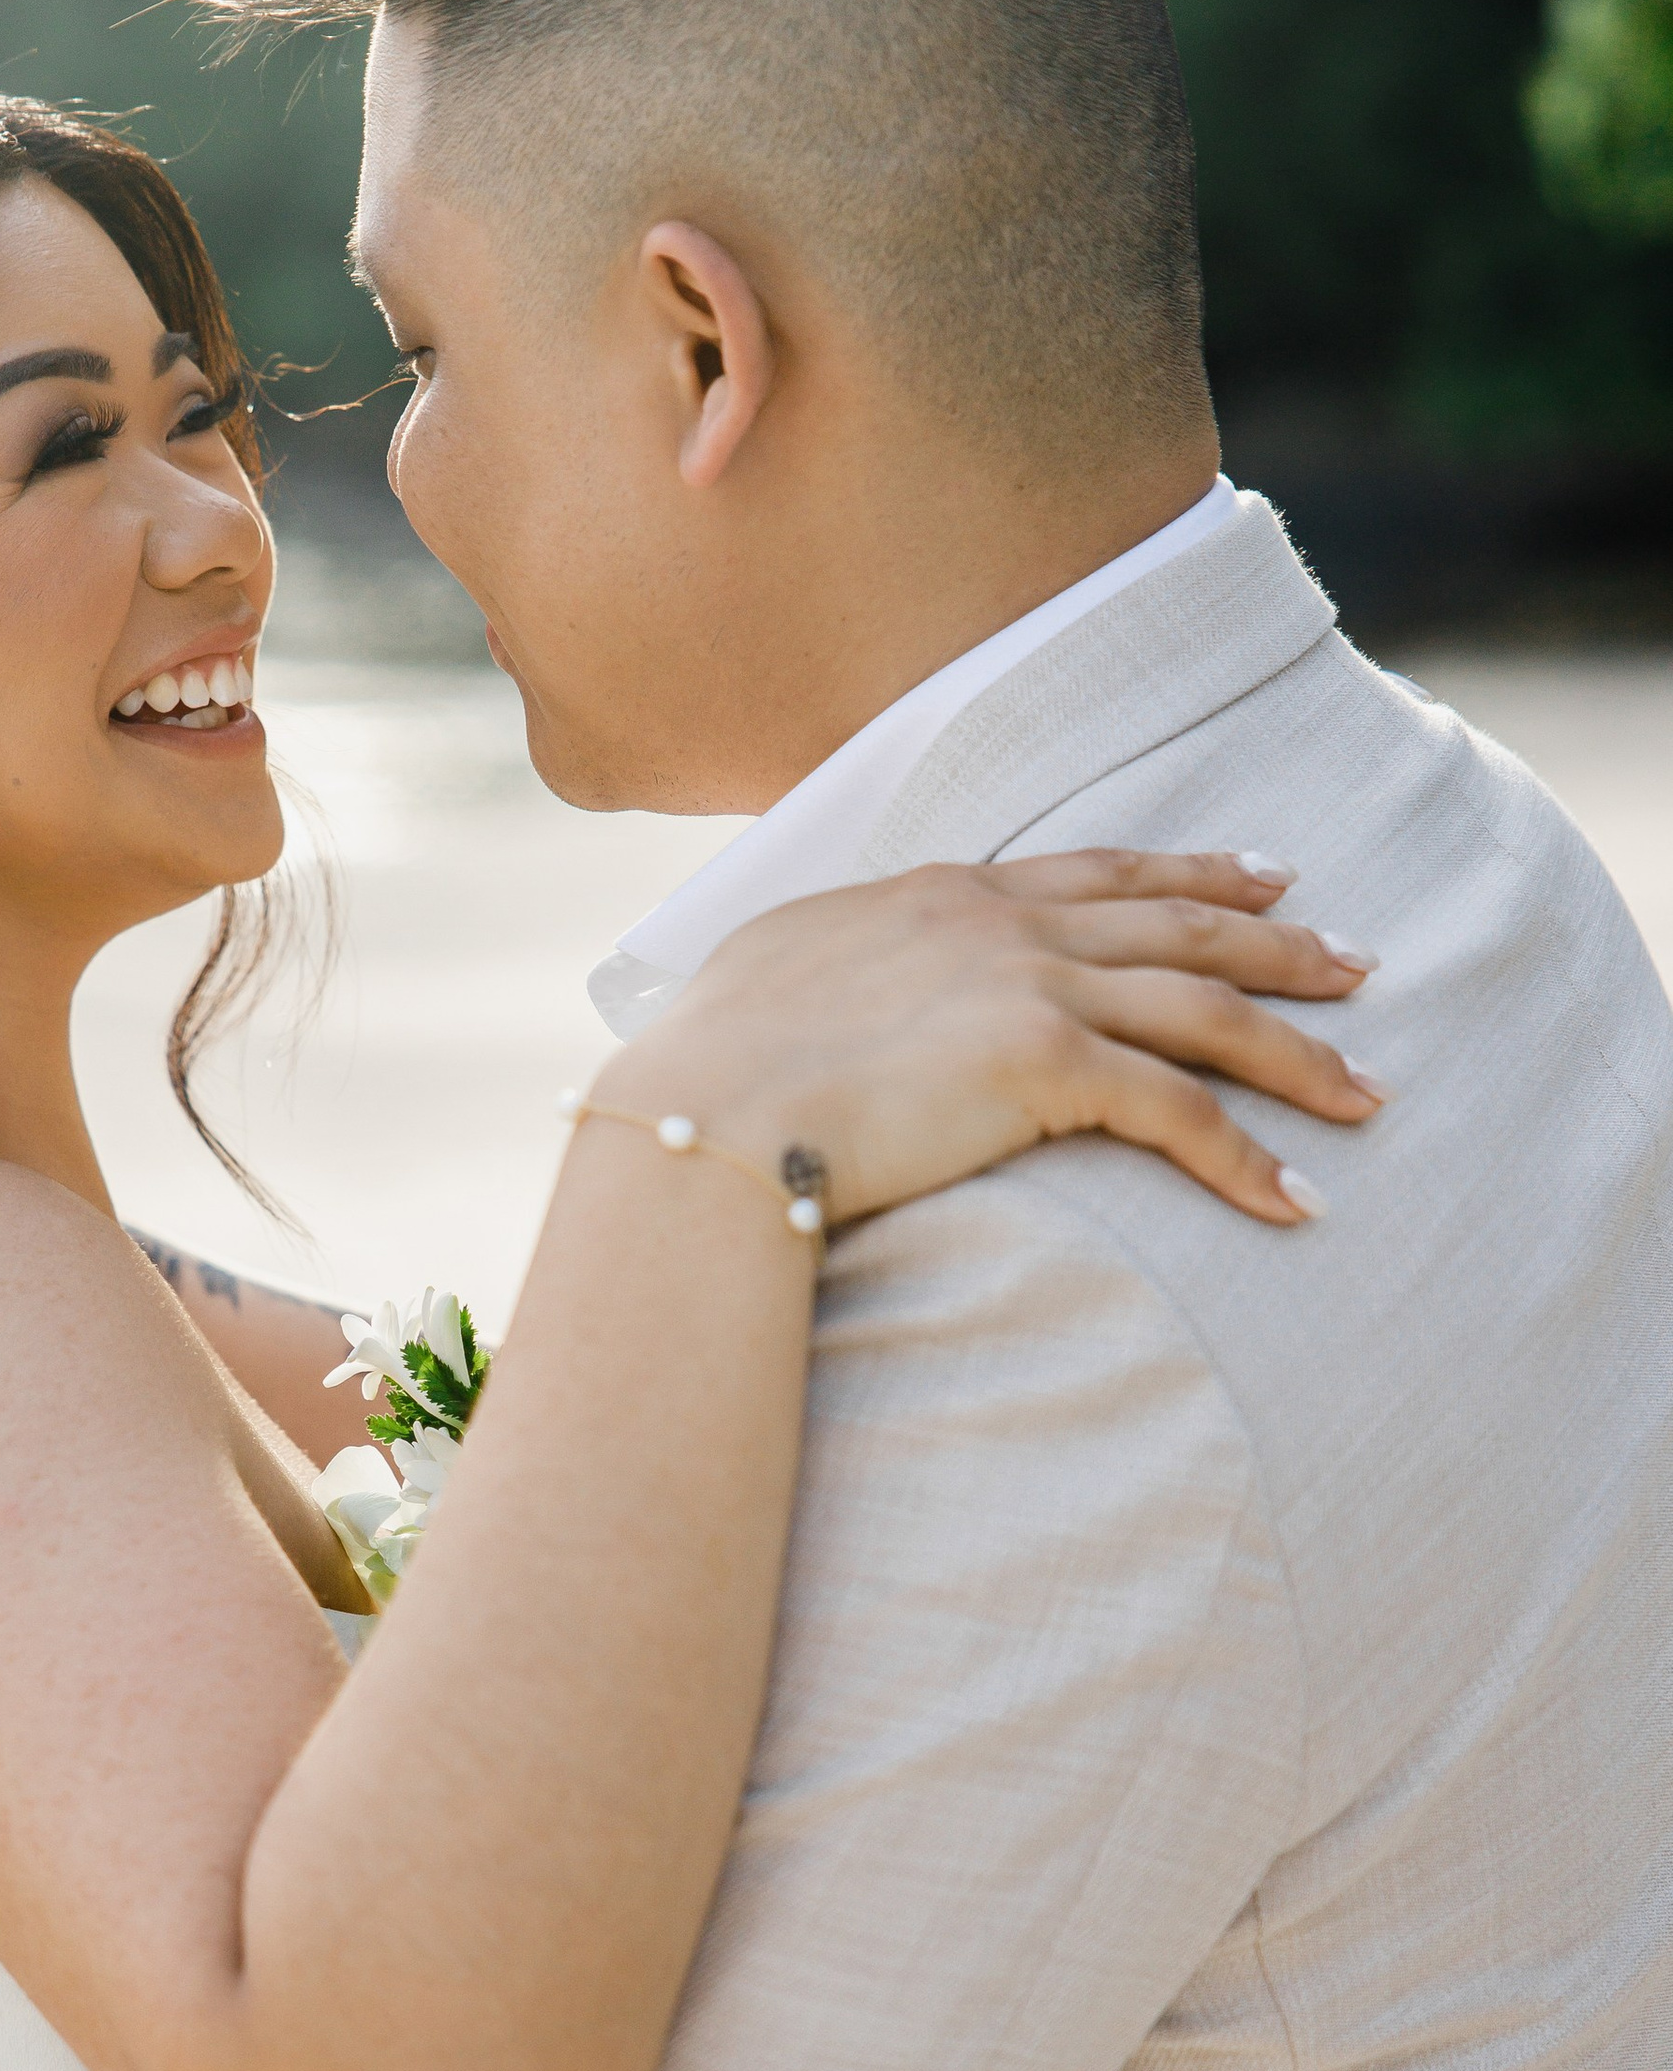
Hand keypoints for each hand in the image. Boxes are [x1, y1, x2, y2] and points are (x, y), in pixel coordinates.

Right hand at [617, 852, 1378, 1230]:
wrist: (703, 1111)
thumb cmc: (706, 1067)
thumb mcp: (773, 974)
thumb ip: (834, 965)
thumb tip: (816, 989)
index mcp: (941, 895)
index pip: (1097, 872)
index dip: (1190, 873)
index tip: (1261, 874)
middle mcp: (1000, 924)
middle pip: (1177, 924)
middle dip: (1279, 940)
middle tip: (1356, 959)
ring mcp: (1028, 986)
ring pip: (1205, 1009)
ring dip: (1298, 1052)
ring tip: (1366, 1092)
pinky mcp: (1044, 1065)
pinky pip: (1179, 1112)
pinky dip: (1247, 1157)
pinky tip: (1295, 1199)